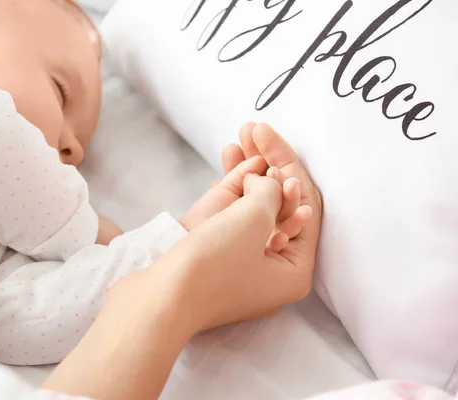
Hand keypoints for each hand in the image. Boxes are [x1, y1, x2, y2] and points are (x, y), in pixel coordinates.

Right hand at [43, 126, 321, 399]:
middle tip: (253, 132)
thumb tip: (263, 183)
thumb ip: (270, 190)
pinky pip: (229, 225)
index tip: (270, 140)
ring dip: (244, 178)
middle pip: (277, 210)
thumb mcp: (254, 217)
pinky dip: (228, 198)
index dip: (290, 170)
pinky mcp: (215, 269)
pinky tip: (222, 174)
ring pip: (250, 215)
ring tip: (234, 144)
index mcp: (294, 271)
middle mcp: (272, 275)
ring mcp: (242, 273)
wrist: (158, 300)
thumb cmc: (213, 264)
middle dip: (266, 169)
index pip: (305, 210)